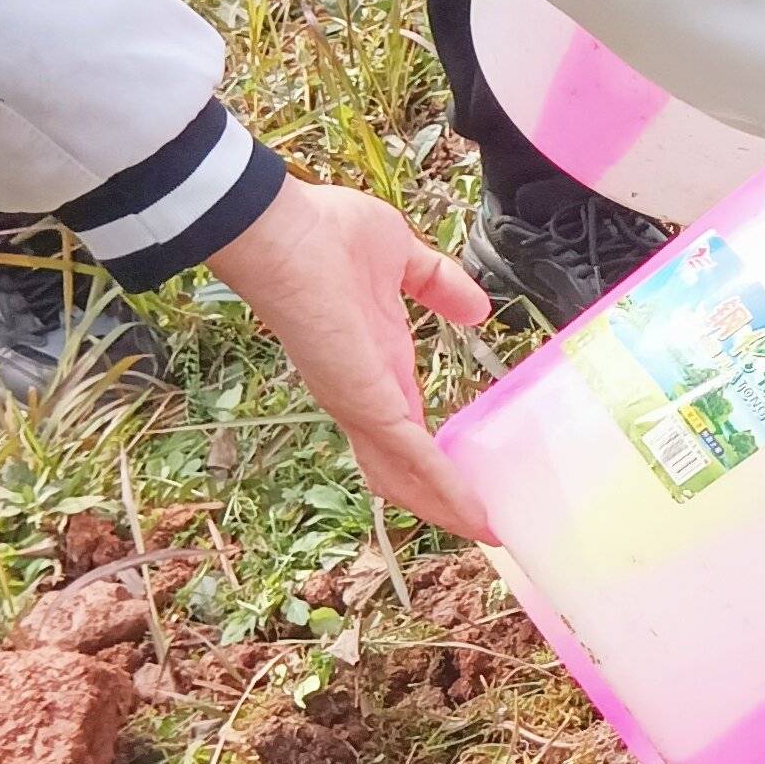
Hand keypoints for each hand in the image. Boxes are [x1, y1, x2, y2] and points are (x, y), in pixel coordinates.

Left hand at [206, 179, 496, 540]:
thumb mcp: (402, 259)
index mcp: (373, 363)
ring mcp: (361, 405)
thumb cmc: (326, 236)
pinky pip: (414, 457)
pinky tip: (475, 514)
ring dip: (445, 506)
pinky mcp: (366, 406)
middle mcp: (364, 395)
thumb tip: (478, 307)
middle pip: (400, 467)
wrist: (280, 231)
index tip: (466, 478)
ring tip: (484, 532)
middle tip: (481, 524)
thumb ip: (438, 284)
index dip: (433, 455)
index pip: (404, 426)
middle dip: (438, 497)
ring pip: (406, 475)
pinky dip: (445, 489)